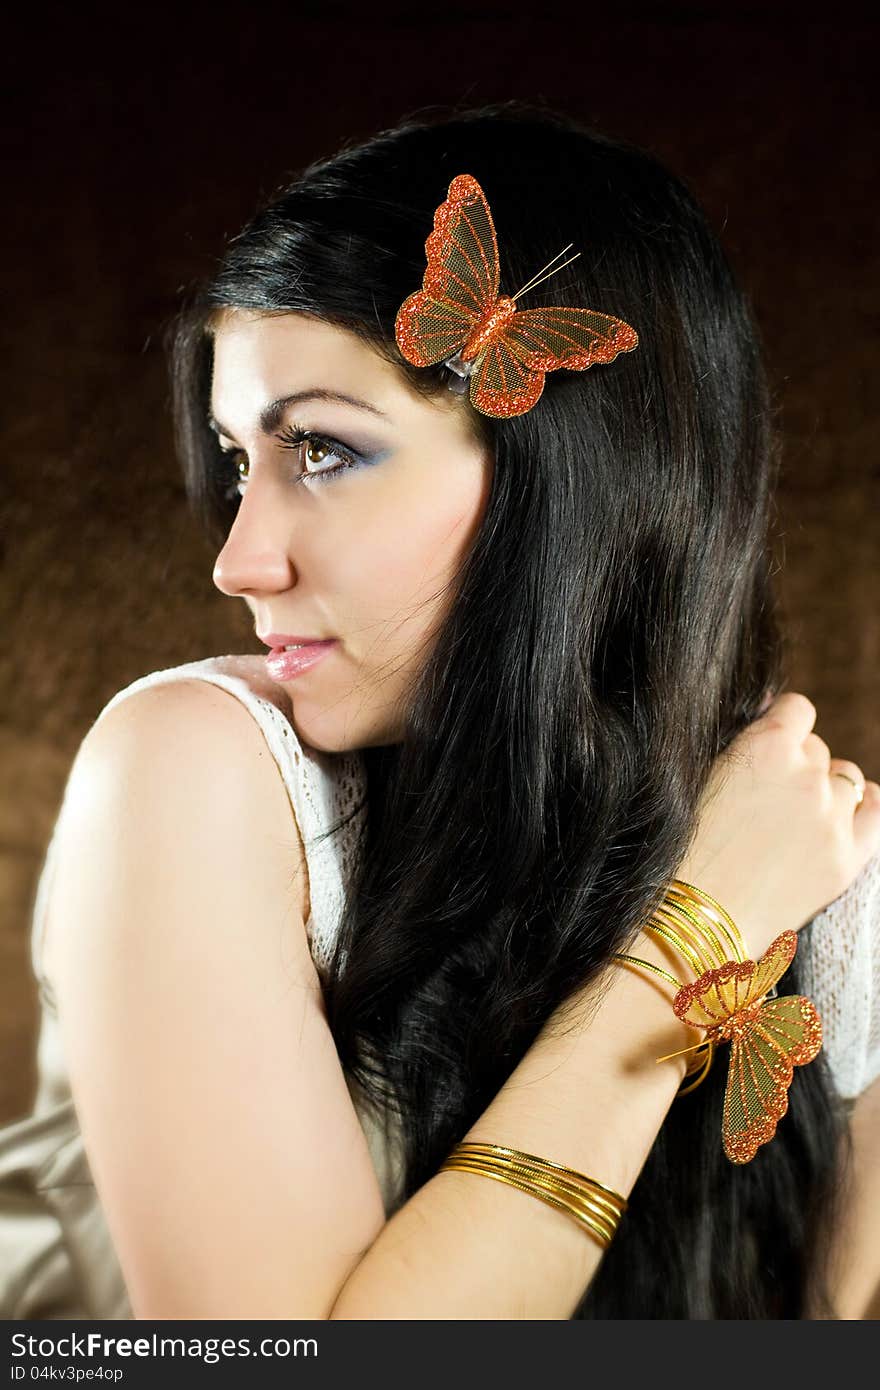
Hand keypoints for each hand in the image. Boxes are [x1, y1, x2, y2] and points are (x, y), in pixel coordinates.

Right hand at [674, 692, 879, 959]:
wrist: (694, 922)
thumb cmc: (683, 850)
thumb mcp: (701, 778)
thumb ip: (741, 742)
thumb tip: (771, 707)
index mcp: (765, 747)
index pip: (797, 709)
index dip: (781, 725)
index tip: (769, 744)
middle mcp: (806, 776)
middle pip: (817, 750)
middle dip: (795, 766)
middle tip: (766, 799)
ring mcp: (832, 818)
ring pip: (845, 779)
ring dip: (825, 789)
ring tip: (794, 818)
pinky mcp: (847, 858)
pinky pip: (875, 811)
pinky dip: (862, 808)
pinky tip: (844, 815)